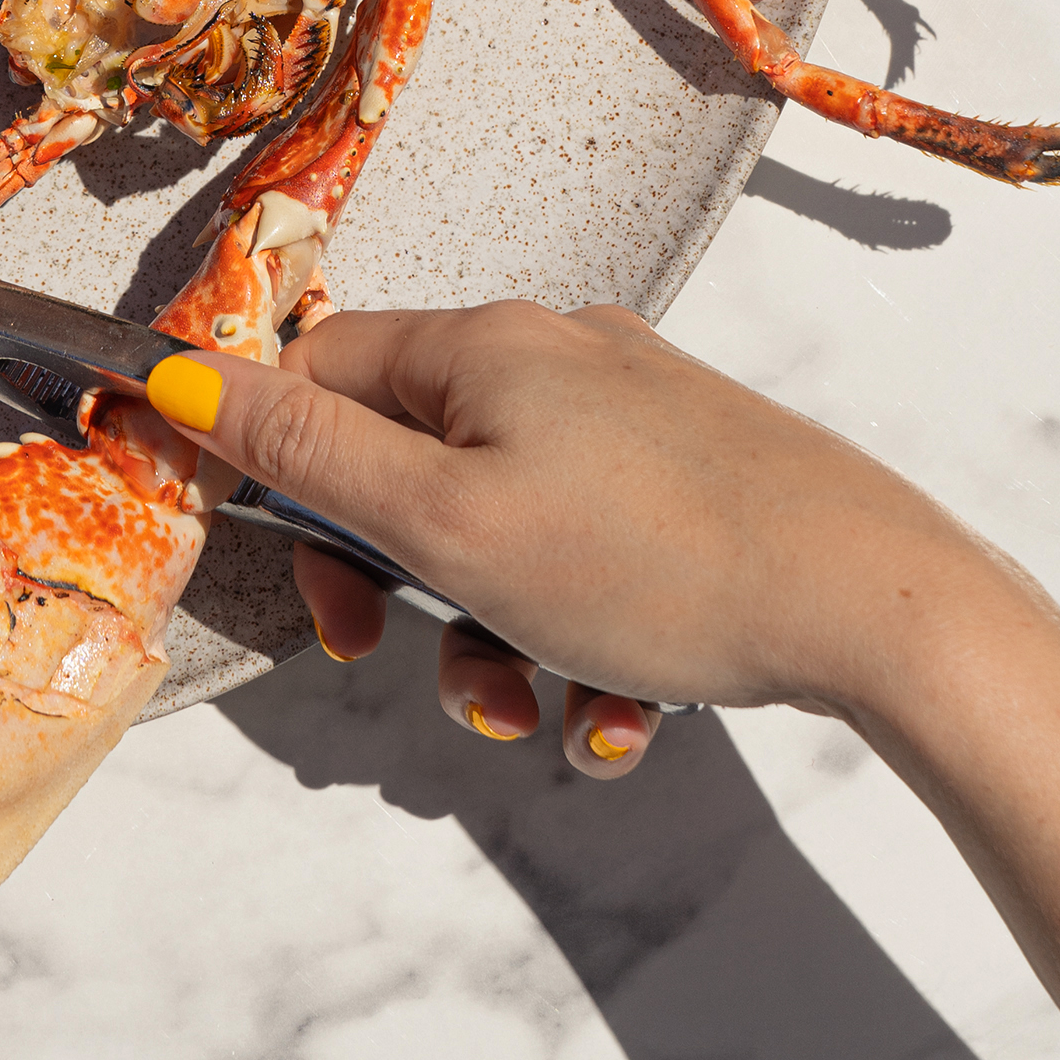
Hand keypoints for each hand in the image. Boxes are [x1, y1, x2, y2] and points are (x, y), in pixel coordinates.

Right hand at [145, 298, 983, 771]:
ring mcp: (638, 419)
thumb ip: (308, 452)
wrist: (879, 607)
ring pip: (504, 532)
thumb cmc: (664, 562)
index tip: (295, 574)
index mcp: (489, 344)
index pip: (321, 367)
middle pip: (411, 461)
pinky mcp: (699, 485)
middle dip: (399, 586)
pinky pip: (592, 566)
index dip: (278, 468)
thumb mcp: (447, 523)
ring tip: (539, 716)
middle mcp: (562, 357)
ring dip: (494, 640)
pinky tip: (619, 715)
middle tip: (397, 661)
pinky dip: (582, 646)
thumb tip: (180, 375)